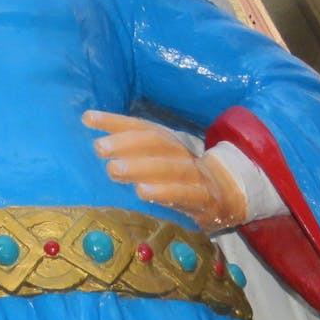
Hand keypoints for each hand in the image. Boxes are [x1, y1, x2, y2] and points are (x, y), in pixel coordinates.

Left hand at [83, 110, 246, 231]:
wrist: (232, 199)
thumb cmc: (183, 183)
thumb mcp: (160, 166)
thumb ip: (132, 158)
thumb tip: (95, 148)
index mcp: (168, 143)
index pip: (141, 127)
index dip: (115, 121)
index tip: (88, 118)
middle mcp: (181, 154)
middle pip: (155, 142)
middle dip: (125, 142)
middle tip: (99, 147)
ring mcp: (196, 176)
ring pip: (169, 167)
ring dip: (140, 166)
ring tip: (113, 169)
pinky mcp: (206, 200)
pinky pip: (185, 194)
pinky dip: (164, 192)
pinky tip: (142, 193)